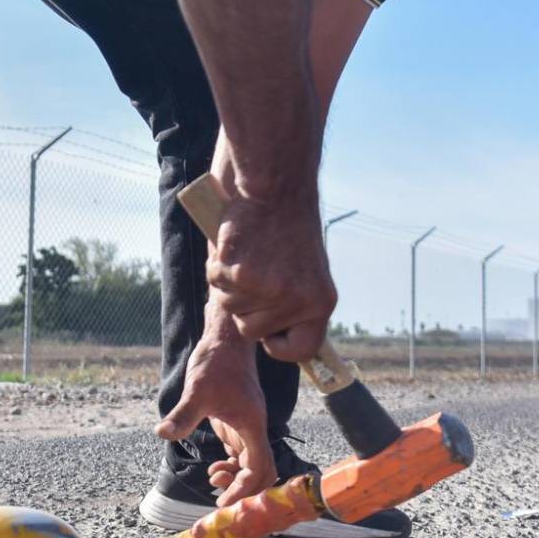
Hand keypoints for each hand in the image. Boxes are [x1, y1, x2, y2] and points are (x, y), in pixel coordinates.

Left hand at [155, 304, 276, 504]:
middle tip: (219, 499)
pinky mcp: (238, 422)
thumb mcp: (197, 389)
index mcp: (252, 425)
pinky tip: (214, 469)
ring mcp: (247, 426)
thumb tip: (163, 433)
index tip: (223, 502)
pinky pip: (242, 455)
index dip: (243, 489)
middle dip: (244, 490)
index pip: (258, 469)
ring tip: (212, 479)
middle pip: (263, 473)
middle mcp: (254, 428)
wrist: (226, 338)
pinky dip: (232, 467)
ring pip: (252, 465)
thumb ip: (184, 414)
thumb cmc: (215, 361)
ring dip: (237, 479)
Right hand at [207, 181, 333, 362]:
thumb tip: (277, 341)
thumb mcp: (307, 271)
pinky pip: (217, 284)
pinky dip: (219, 267)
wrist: (276, 187)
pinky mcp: (239, 273)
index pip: (302, 350)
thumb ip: (295, 305)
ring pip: (231, 307)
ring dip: (231, 285)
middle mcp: (296, 301)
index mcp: (321, 302)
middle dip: (248, 307)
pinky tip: (235, 246)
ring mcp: (267, 289)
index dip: (279, 345)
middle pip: (252, 331)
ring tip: (249, 254)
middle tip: (258, 272)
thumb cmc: (289, 227)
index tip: (270, 334)